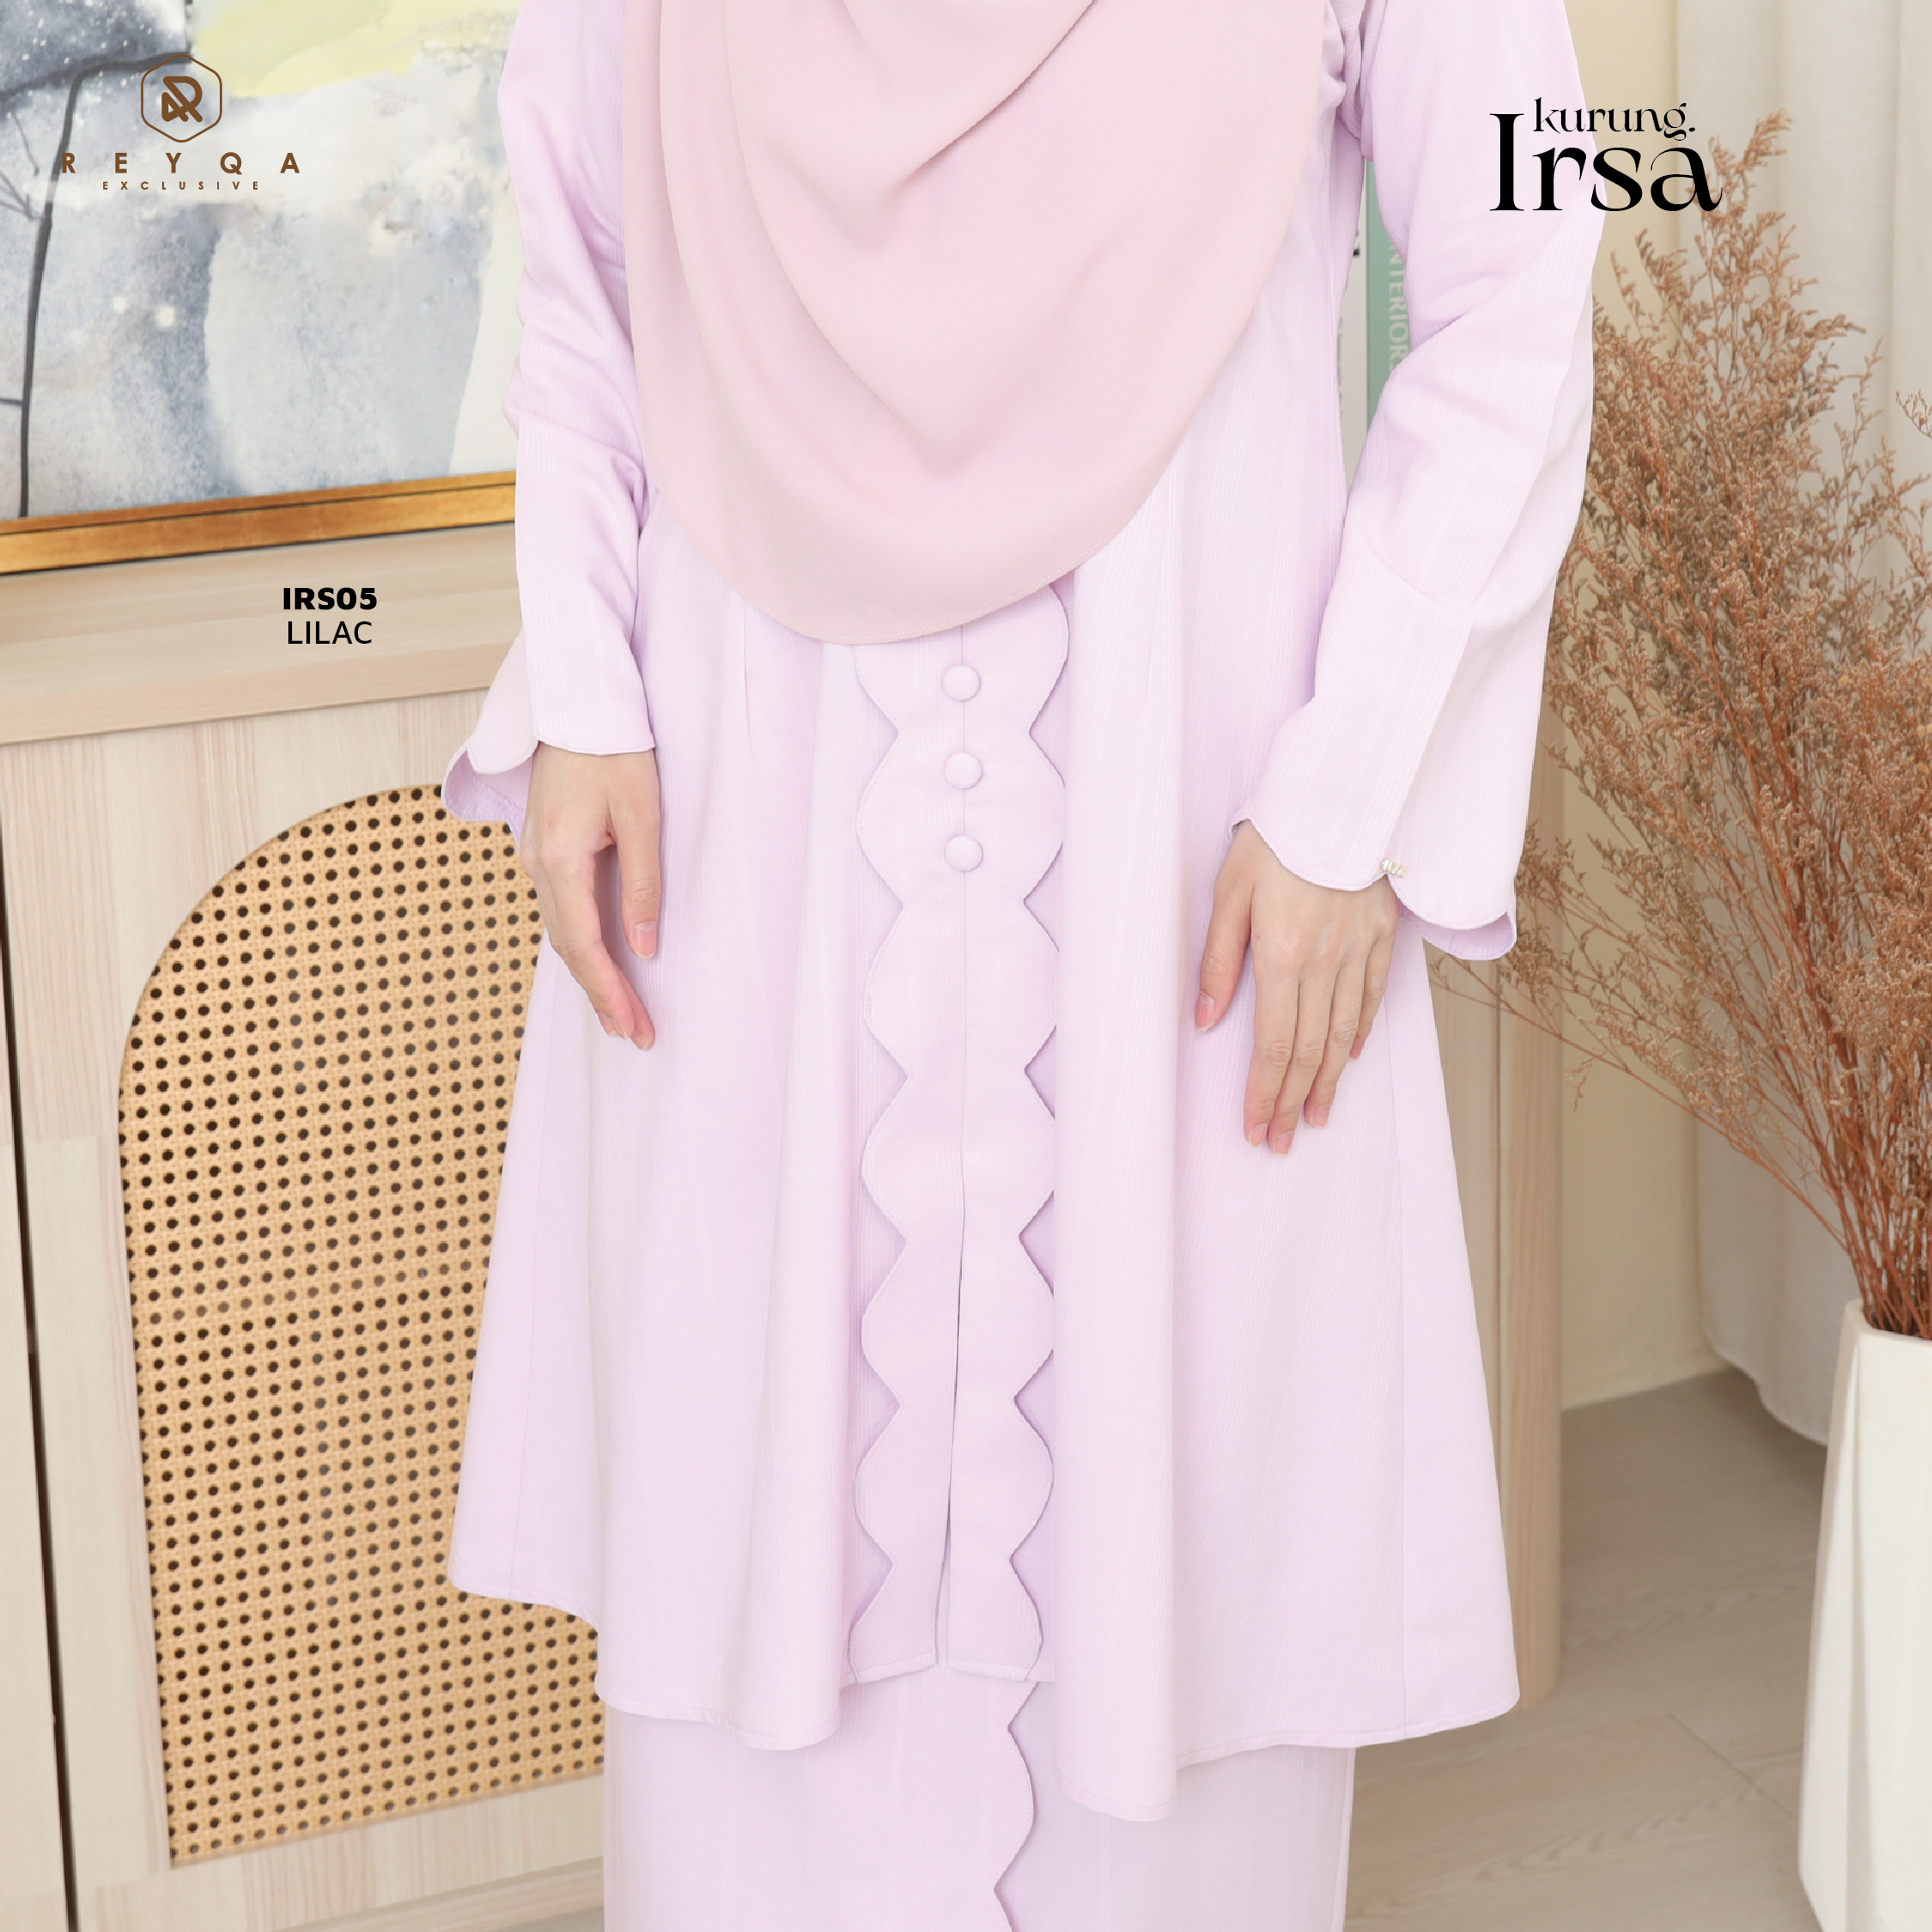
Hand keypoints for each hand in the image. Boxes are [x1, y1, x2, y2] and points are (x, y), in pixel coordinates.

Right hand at [521, 743, 660, 1047]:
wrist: (580, 703)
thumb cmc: (616, 751)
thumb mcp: (643, 817)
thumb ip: (643, 884)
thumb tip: (643, 947)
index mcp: (560, 858)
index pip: (583, 944)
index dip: (608, 990)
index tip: (633, 1025)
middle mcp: (538, 863)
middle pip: (567, 946)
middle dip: (600, 994)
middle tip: (632, 1034)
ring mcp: (535, 856)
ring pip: (561, 930)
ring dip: (590, 972)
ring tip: (619, 1012)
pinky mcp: (544, 847)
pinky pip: (561, 908)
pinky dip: (582, 942)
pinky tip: (601, 962)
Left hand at [1195, 822, 1398, 1153]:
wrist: (1341, 794)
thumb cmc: (1275, 839)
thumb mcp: (1228, 892)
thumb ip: (1218, 959)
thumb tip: (1205, 1021)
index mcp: (1284, 956)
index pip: (1274, 1045)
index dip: (1264, 1093)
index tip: (1255, 1129)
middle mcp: (1326, 963)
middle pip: (1310, 1051)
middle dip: (1293, 1103)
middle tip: (1282, 1142)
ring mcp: (1359, 951)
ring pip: (1344, 1034)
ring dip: (1328, 1082)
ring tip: (1317, 1118)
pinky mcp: (1382, 935)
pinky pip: (1372, 997)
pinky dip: (1359, 1034)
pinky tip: (1349, 1059)